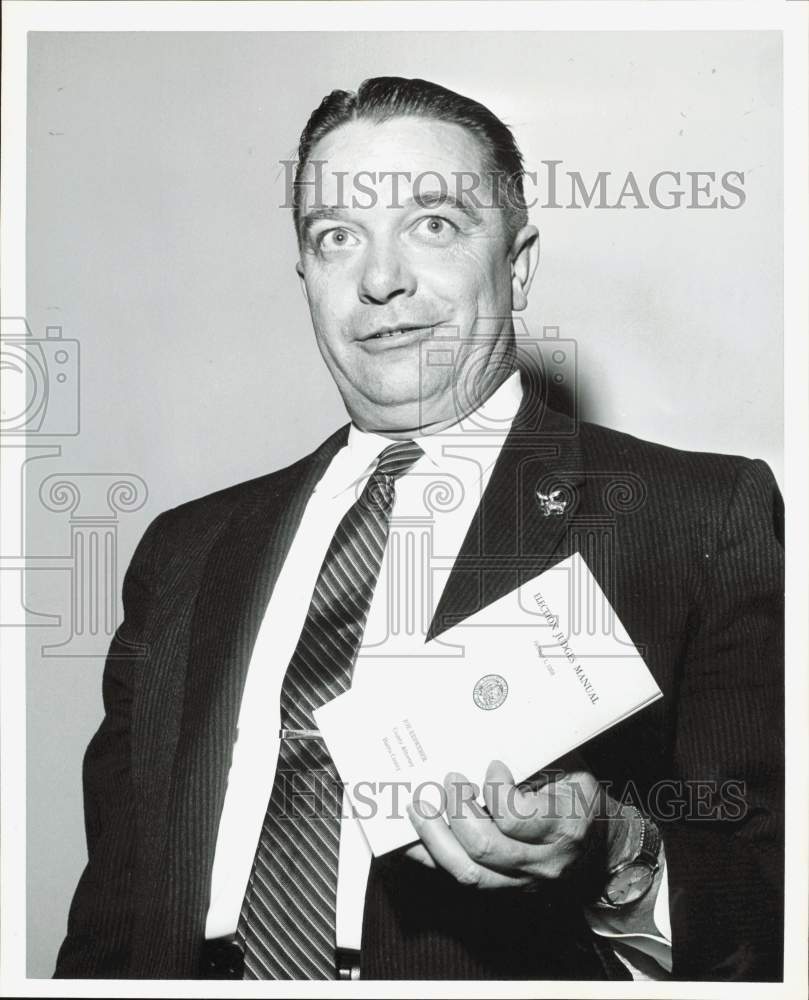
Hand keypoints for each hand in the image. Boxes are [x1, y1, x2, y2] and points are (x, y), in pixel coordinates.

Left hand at [404, 758, 632, 892]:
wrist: (601, 840)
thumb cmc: (578, 792)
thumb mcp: (568, 766)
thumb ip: (534, 756)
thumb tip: (486, 731)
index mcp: (565, 824)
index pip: (515, 818)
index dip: (495, 790)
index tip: (492, 765)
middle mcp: (545, 861)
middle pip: (485, 847)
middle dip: (456, 811)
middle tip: (447, 780)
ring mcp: (524, 882)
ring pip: (470, 872)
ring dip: (435, 838)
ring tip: (419, 808)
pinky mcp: (506, 888)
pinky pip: (463, 880)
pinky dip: (433, 857)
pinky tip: (414, 837)